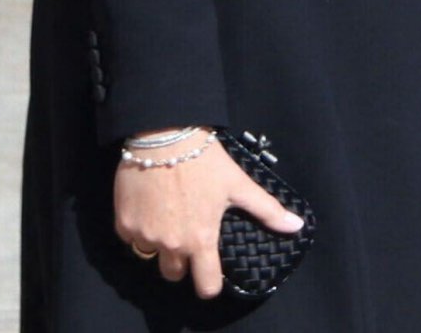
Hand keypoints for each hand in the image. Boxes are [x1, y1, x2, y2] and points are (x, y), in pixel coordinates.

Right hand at [115, 134, 302, 299]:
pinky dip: (140, 226)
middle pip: (175, 273)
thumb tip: (296, 226)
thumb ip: (267, 209)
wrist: (163, 134)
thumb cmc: (205, 159)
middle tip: (188, 231)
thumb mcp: (238, 183)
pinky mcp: (123, 224)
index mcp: (201, 239)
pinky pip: (132, 237)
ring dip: (160, 242)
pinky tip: (150, 203)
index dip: (210, 282)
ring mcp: (145, 236)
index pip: (206, 286)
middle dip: (182, 259)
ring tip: (169, 212)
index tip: (210, 270)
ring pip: (152, 255)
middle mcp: (172, 245)